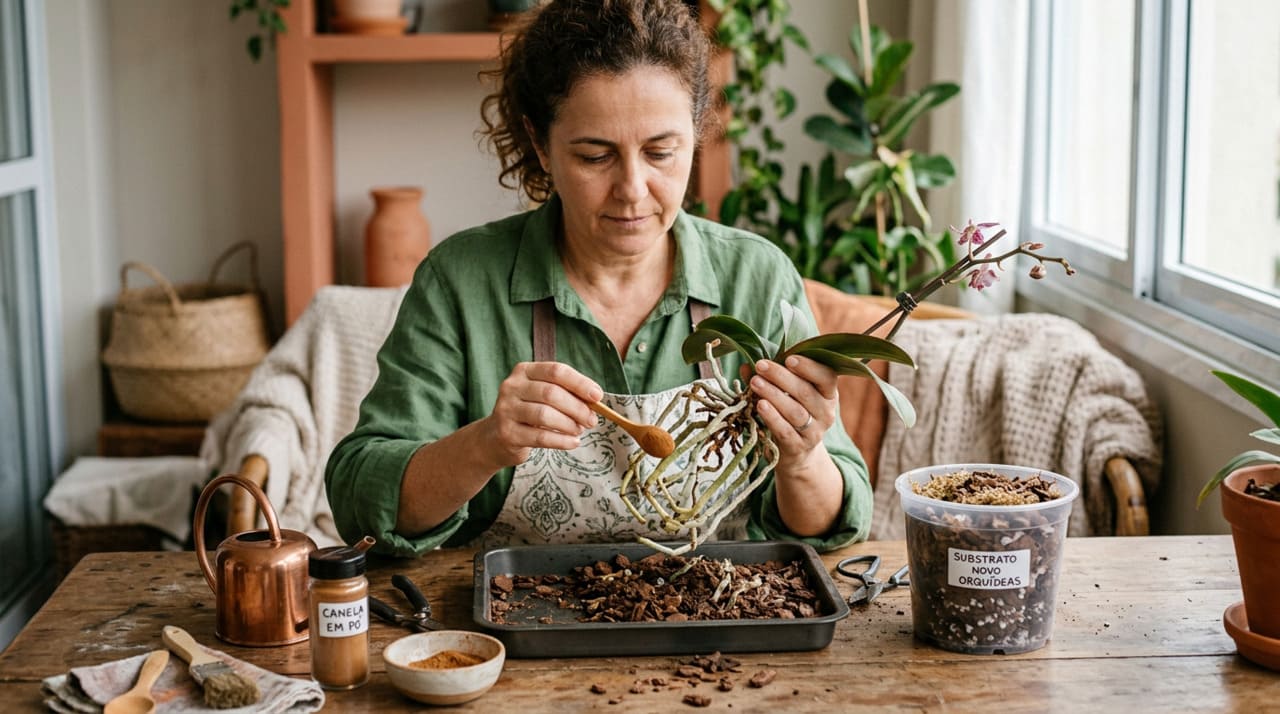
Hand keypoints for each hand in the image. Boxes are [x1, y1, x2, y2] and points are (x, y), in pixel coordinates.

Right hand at [484, 361, 603, 467]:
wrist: (494, 438)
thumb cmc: (527, 414)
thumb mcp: (542, 397)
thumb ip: (565, 393)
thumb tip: (595, 400)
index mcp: (524, 371)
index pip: (556, 371)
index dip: (580, 383)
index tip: (598, 396)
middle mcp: (511, 386)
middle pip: (552, 393)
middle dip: (577, 408)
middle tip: (591, 420)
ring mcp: (506, 410)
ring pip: (545, 415)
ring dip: (569, 424)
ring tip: (579, 430)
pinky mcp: (507, 433)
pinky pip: (540, 437)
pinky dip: (562, 441)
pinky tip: (573, 442)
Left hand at [748, 356, 837, 458]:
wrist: (797, 451)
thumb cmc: (791, 412)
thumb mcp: (788, 393)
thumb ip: (771, 377)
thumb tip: (746, 365)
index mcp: (828, 394)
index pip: (826, 377)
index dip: (809, 367)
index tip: (788, 358)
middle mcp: (826, 413)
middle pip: (805, 392)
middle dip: (781, 377)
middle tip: (760, 366)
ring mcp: (814, 432)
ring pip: (795, 411)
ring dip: (773, 394)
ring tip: (755, 383)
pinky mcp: (799, 447)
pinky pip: (785, 431)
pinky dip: (772, 417)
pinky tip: (760, 405)